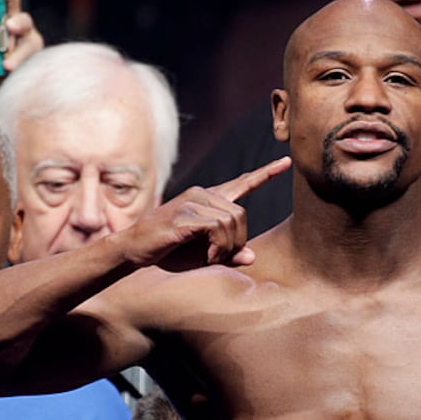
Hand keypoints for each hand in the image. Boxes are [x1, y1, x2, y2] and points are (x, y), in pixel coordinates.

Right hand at [122, 157, 291, 270]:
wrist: (134, 249)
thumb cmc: (168, 251)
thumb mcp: (203, 256)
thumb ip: (229, 254)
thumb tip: (252, 257)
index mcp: (209, 200)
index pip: (242, 183)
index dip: (266, 173)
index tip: (286, 162)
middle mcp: (202, 194)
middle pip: (241, 214)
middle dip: (238, 241)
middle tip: (221, 257)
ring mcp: (193, 202)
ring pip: (232, 221)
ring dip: (227, 246)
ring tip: (211, 257)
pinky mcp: (185, 214)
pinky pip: (217, 228)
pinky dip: (218, 247)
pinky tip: (208, 256)